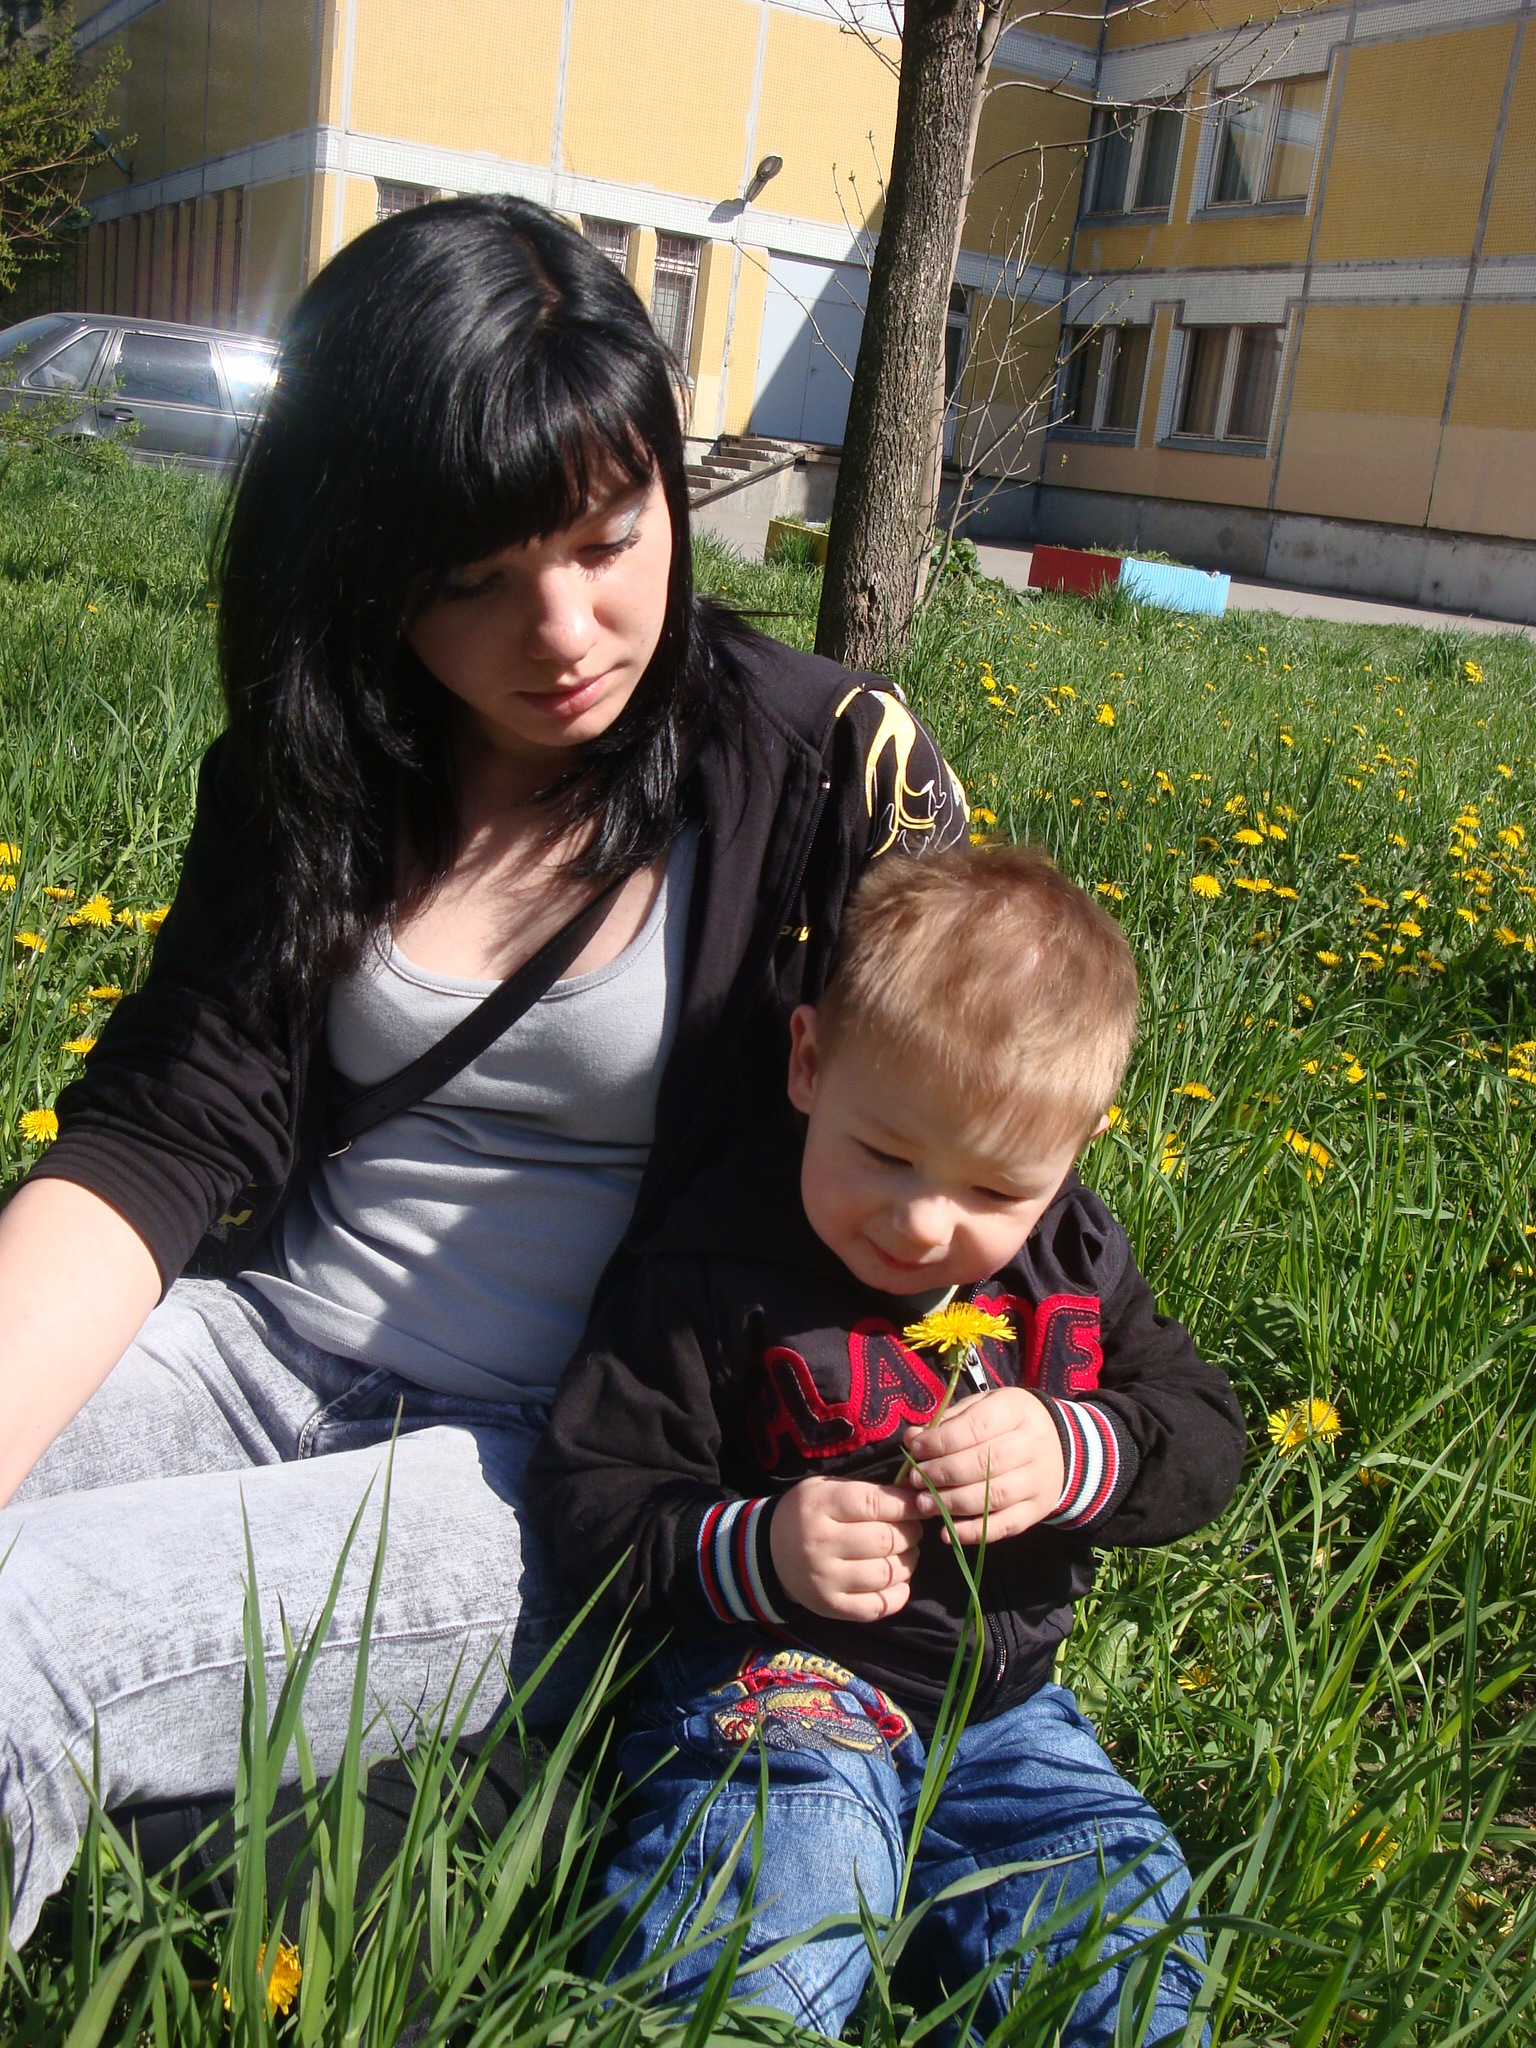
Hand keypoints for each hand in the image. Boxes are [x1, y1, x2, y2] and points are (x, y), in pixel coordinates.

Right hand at [769, 1476, 922, 1620]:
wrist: (769, 1552)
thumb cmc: (808, 1513)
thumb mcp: (827, 1488)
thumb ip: (868, 1492)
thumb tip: (917, 1497)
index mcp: (819, 1506)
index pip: (874, 1504)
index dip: (907, 1504)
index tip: (920, 1504)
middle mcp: (820, 1544)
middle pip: (886, 1540)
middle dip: (911, 1532)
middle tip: (912, 1529)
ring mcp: (825, 1580)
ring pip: (887, 1573)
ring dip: (908, 1561)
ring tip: (905, 1552)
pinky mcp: (832, 1607)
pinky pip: (879, 1606)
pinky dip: (898, 1593)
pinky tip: (896, 1580)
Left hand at [902, 1387, 1064, 1544]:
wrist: (1060, 1445)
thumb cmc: (1008, 1422)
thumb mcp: (982, 1407)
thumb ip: (948, 1422)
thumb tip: (913, 1438)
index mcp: (1017, 1411)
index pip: (977, 1426)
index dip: (942, 1440)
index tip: (915, 1449)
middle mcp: (1033, 1444)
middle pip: (985, 1463)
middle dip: (943, 1473)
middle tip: (915, 1480)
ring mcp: (1039, 1479)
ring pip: (994, 1496)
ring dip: (954, 1503)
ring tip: (924, 1504)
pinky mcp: (1038, 1508)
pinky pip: (1007, 1525)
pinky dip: (975, 1532)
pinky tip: (948, 1532)